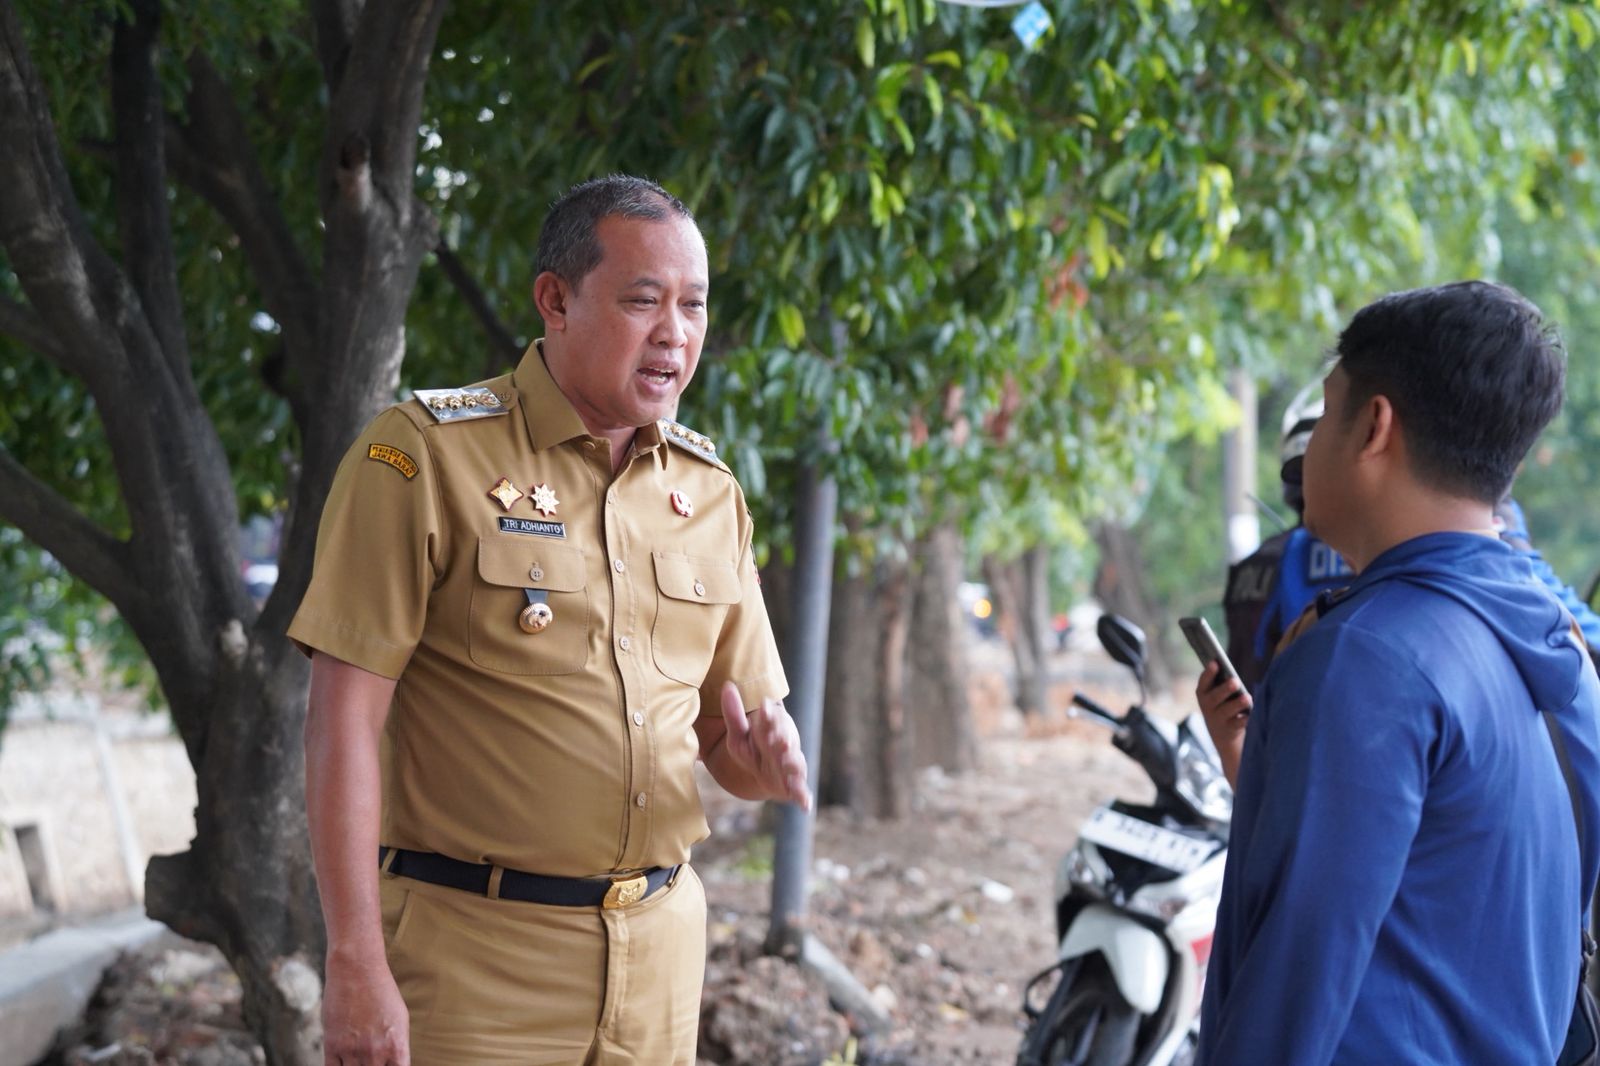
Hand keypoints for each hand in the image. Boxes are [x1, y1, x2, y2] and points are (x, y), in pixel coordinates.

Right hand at [322, 949, 408, 1065]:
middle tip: (369, 1061)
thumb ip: (396, 1046)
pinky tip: (342, 1063)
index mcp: (397, 1046)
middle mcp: (376, 1052)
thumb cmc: (381, 992)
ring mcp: (353, 1050)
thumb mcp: (399, 1019)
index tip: (386, 1065)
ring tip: (357, 1058)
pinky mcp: (332, 1046)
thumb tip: (392, 1063)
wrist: (356, 970)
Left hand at [720, 681, 812, 810]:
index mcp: (771, 729)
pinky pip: (800, 790)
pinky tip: (805, 804)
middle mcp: (784, 745)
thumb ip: (733, 713)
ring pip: (794, 763)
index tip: (764, 707)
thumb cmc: (753, 748)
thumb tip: (727, 685)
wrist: (764, 775)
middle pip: (785, 740)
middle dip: (783, 739)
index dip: (768, 714)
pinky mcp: (794, 785)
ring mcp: (791, 764)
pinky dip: (803, 796)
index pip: (770, 719)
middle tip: (780, 739)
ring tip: (790, 765)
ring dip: (793, 764)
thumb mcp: (739, 734)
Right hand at [1195, 661, 1251, 788]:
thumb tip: (1235, 678)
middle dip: (1225, 689)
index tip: (1215, 662)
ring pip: (1226, 711)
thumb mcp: (1219, 695)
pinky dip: (1245, 719)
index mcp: (1203, 693)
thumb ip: (1223, 685)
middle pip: (1215, 697)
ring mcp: (1217, 719)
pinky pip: (1237, 724)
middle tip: (1235, 681)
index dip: (1208, 673)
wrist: (1223, 734)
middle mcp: (1207, 706)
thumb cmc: (1223, 705)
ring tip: (1247, 698)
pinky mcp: (1229, 730)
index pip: (1204, 682)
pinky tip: (1251, 715)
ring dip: (1237, 704)